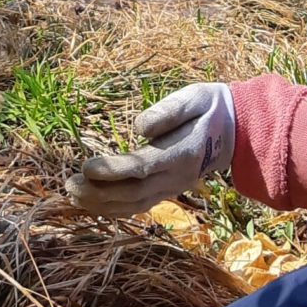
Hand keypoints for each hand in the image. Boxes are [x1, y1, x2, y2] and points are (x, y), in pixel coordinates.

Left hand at [65, 82, 235, 218]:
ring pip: (135, 205)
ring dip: (102, 204)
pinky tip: (93, 204)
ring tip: (73, 194)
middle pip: (134, 193)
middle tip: (69, 184)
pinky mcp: (168, 190)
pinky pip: (140, 205)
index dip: (113, 170)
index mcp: (183, 153)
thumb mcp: (195, 98)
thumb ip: (168, 111)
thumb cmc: (211, 109)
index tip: (86, 167)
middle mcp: (177, 177)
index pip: (143, 167)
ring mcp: (173, 187)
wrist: (237, 133)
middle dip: (99, 192)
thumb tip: (138, 127)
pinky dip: (115, 208)